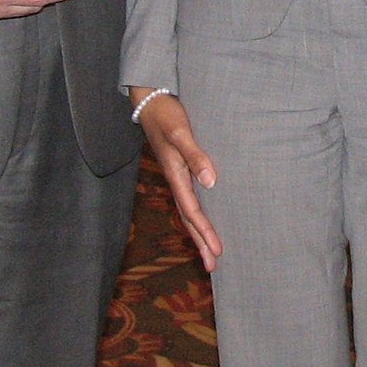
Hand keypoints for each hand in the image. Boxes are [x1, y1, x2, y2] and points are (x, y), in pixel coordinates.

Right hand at [132, 89, 220, 270]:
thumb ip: (195, 155)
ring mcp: (177, 174)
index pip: (192, 211)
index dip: (205, 231)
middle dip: (201, 241)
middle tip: (213, 266)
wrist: (150, 100)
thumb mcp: (180, 133)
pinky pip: (190, 198)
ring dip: (199, 232)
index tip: (217, 251)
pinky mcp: (180, 167)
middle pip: (189, 217)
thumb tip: (211, 182)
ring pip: (189, 210)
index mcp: (175, 175)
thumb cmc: (166, 114)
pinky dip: (197, 214)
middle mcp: (176, 179)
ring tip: (210, 253)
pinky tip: (204, 219)